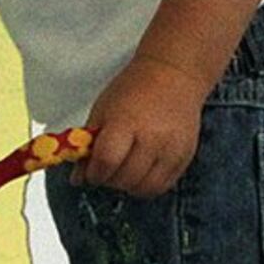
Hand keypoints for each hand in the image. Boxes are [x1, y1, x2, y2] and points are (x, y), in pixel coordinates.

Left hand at [80, 55, 207, 198]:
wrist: (174, 75)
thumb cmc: (135, 88)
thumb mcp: (103, 110)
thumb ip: (89, 145)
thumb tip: (78, 178)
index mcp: (127, 122)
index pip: (106, 162)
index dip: (94, 173)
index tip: (91, 172)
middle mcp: (153, 138)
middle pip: (125, 179)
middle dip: (109, 180)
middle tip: (106, 170)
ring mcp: (172, 150)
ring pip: (144, 188)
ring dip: (129, 185)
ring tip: (124, 169)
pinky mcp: (185, 157)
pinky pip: (163, 186)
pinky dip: (148, 185)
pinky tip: (141, 170)